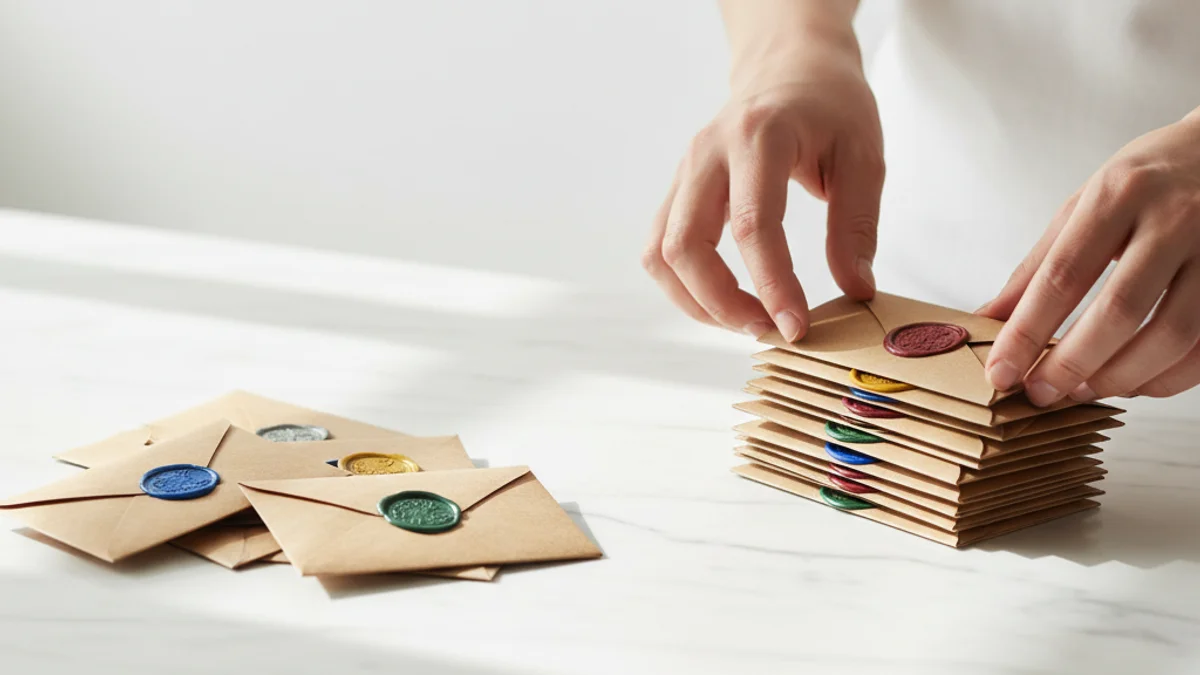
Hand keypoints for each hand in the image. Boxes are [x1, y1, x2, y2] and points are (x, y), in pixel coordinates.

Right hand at [642, 27, 883, 340]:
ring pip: (661, 253)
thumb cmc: (830, 105)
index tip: (798, 327)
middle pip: (686, 246)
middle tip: (770, 330)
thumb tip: (854, 290)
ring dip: (696, 302)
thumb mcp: (863, 156)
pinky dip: (685, 286)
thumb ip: (856, 226)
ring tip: (747, 322)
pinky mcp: (678, 189)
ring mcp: (685, 171)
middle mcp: (708, 153)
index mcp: (758, 136)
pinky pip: (660, 248)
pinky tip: (724, 302)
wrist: (790, 66)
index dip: (773, 286)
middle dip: (723, 304)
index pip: (753, 226)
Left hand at [981, 110, 1199, 403]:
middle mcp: (1175, 218)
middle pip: (1119, 310)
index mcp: (1119, 194)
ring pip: (1172, 335)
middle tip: (1040, 393)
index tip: (1000, 372)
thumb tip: (988, 321)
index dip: (1026, 332)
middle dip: (1071, 364)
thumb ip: (1038, 267)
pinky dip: (1166, 378)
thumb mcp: (1085, 205)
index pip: (1063, 276)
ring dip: (1121, 377)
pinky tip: (1134, 383)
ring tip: (1083, 390)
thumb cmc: (1148, 180)